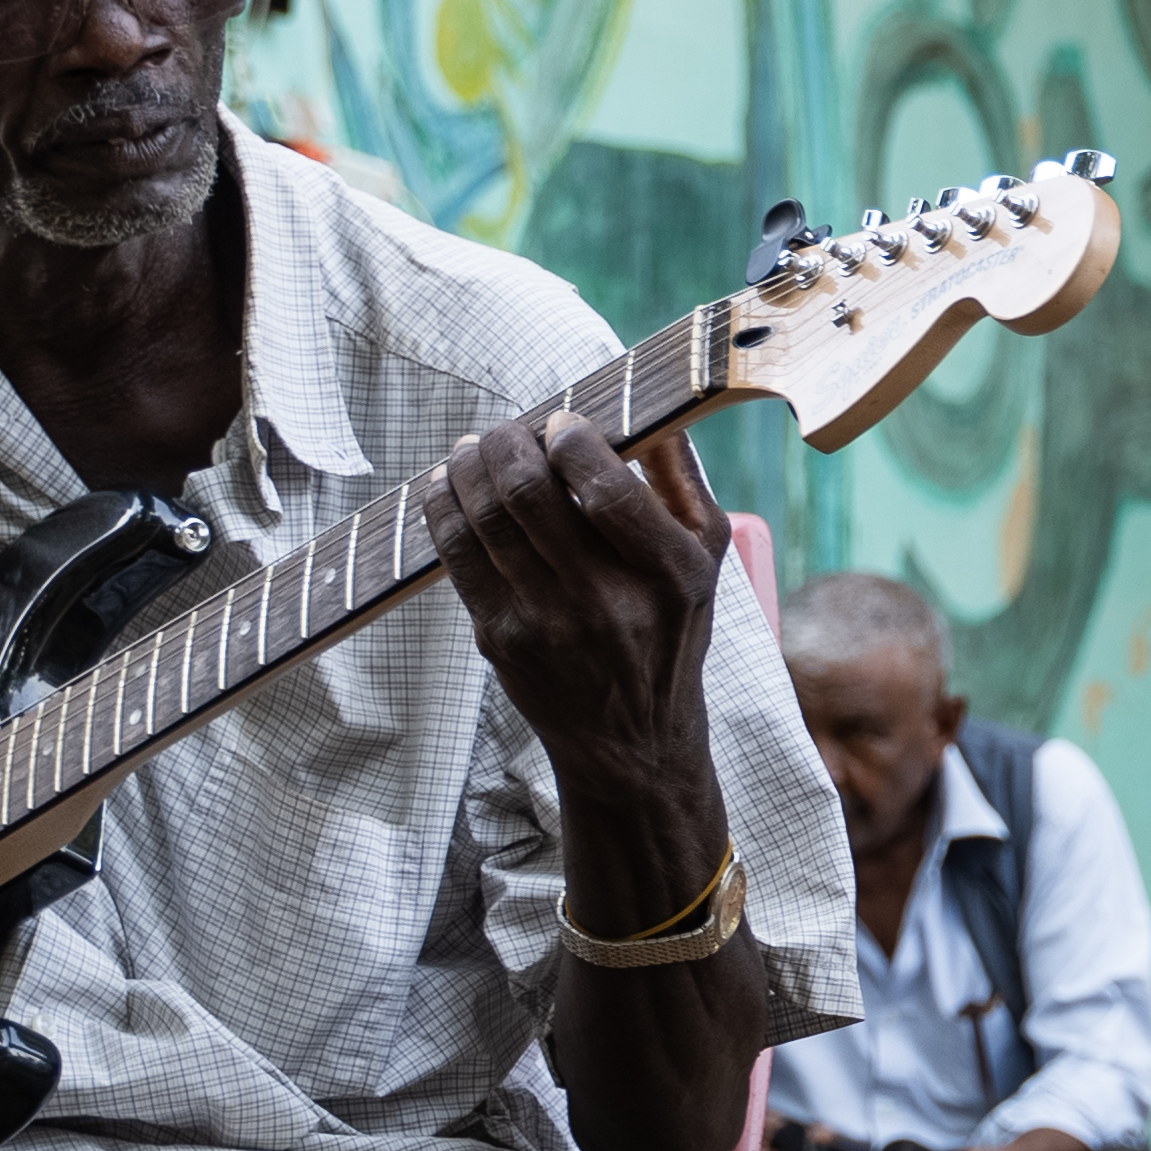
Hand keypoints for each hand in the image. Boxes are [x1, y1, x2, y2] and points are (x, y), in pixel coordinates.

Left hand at [438, 411, 731, 861]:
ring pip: (485, 519)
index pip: (608, 489)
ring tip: (470, 448)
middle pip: (531, 495)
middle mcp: (609, 601)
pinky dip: (443, 508)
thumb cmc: (670, 633)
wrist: (632, 740)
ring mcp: (549, 624)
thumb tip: (652, 410)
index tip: (559, 423)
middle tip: (505, 429)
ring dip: (467, 467)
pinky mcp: (502, 640)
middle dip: (505, 443)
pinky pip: (458, 556)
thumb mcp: (706, 563)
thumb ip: (683, 483)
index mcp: (671, 574)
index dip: (571, 441)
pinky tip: (447, 486)